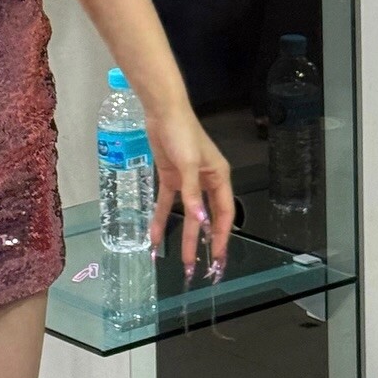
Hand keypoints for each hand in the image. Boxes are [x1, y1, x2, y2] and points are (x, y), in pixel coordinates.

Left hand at [147, 104, 234, 281]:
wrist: (163, 112)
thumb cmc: (182, 133)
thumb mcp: (188, 164)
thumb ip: (193, 194)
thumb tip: (200, 220)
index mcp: (219, 176)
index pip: (224, 211)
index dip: (221, 234)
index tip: (217, 256)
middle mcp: (206, 181)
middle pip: (206, 216)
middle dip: (202, 240)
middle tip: (199, 265)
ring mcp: (187, 181)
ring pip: (187, 214)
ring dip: (183, 235)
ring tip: (181, 259)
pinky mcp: (171, 177)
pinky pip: (167, 203)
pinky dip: (161, 219)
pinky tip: (154, 236)